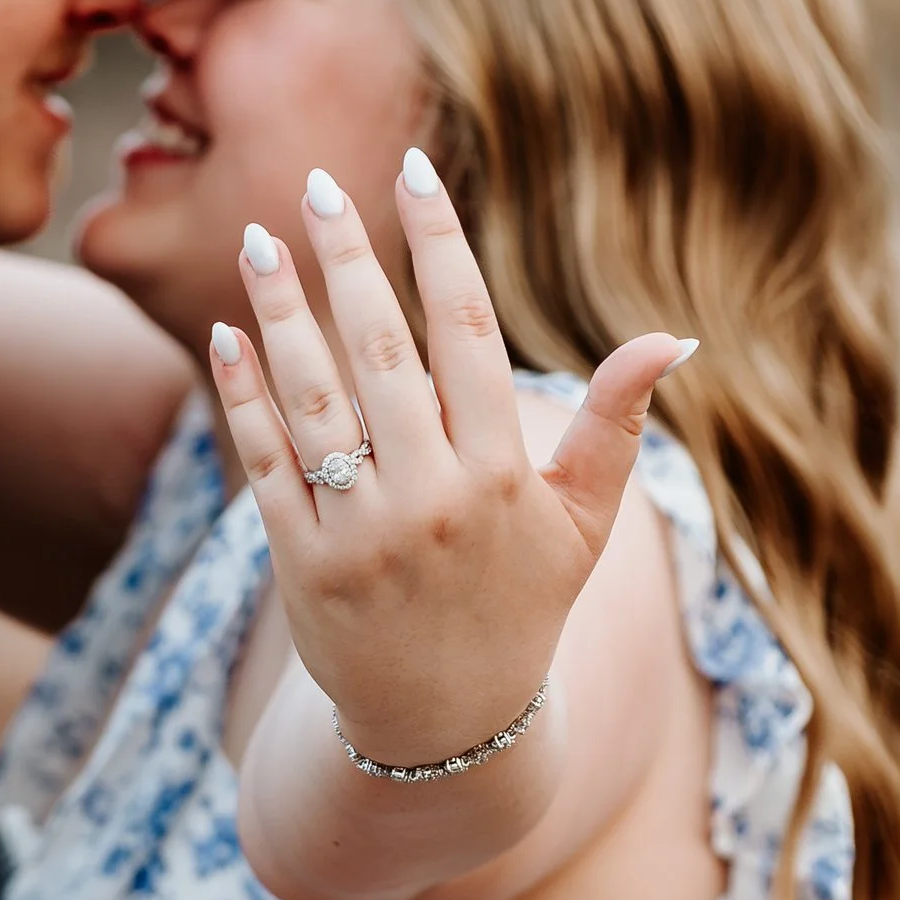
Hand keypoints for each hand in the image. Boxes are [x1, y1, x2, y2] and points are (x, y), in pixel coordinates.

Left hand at [210, 157, 689, 775]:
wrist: (447, 729)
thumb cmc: (520, 607)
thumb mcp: (584, 524)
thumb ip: (615, 425)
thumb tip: (673, 338)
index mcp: (504, 473)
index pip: (467, 331)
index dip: (440, 243)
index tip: (415, 169)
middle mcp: (433, 498)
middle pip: (381, 350)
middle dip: (347, 258)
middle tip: (316, 184)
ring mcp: (362, 533)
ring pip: (313, 398)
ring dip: (279, 312)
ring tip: (259, 240)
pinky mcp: (302, 565)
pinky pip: (265, 463)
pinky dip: (242, 395)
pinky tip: (227, 332)